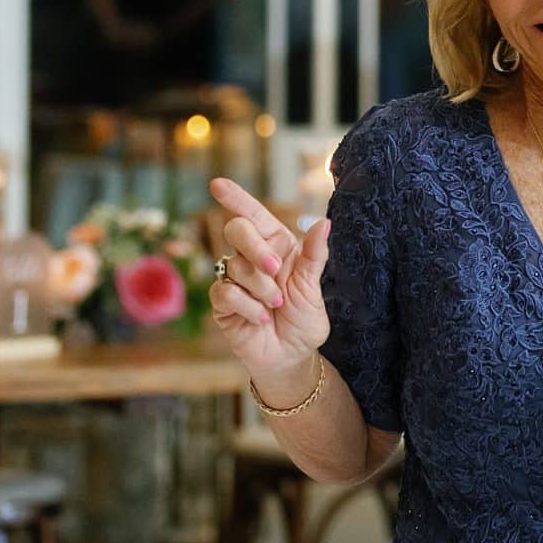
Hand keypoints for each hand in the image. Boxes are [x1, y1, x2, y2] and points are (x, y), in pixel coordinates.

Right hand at [206, 177, 330, 394]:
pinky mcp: (222, 302)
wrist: (293, 357)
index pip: (253, 216)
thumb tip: (325, 222)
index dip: (236, 198)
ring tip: (276, 307)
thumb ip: (315, 255)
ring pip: (235, 265)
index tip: (217, 185)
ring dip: (261, 288)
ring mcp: (234, 279)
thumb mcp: (312, 287)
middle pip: (237, 231)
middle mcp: (252, 258)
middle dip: (256, 249)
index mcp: (276, 246)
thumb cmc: (303, 320)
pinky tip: (262, 319)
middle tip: (276, 270)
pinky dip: (249, 306)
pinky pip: (226, 292)